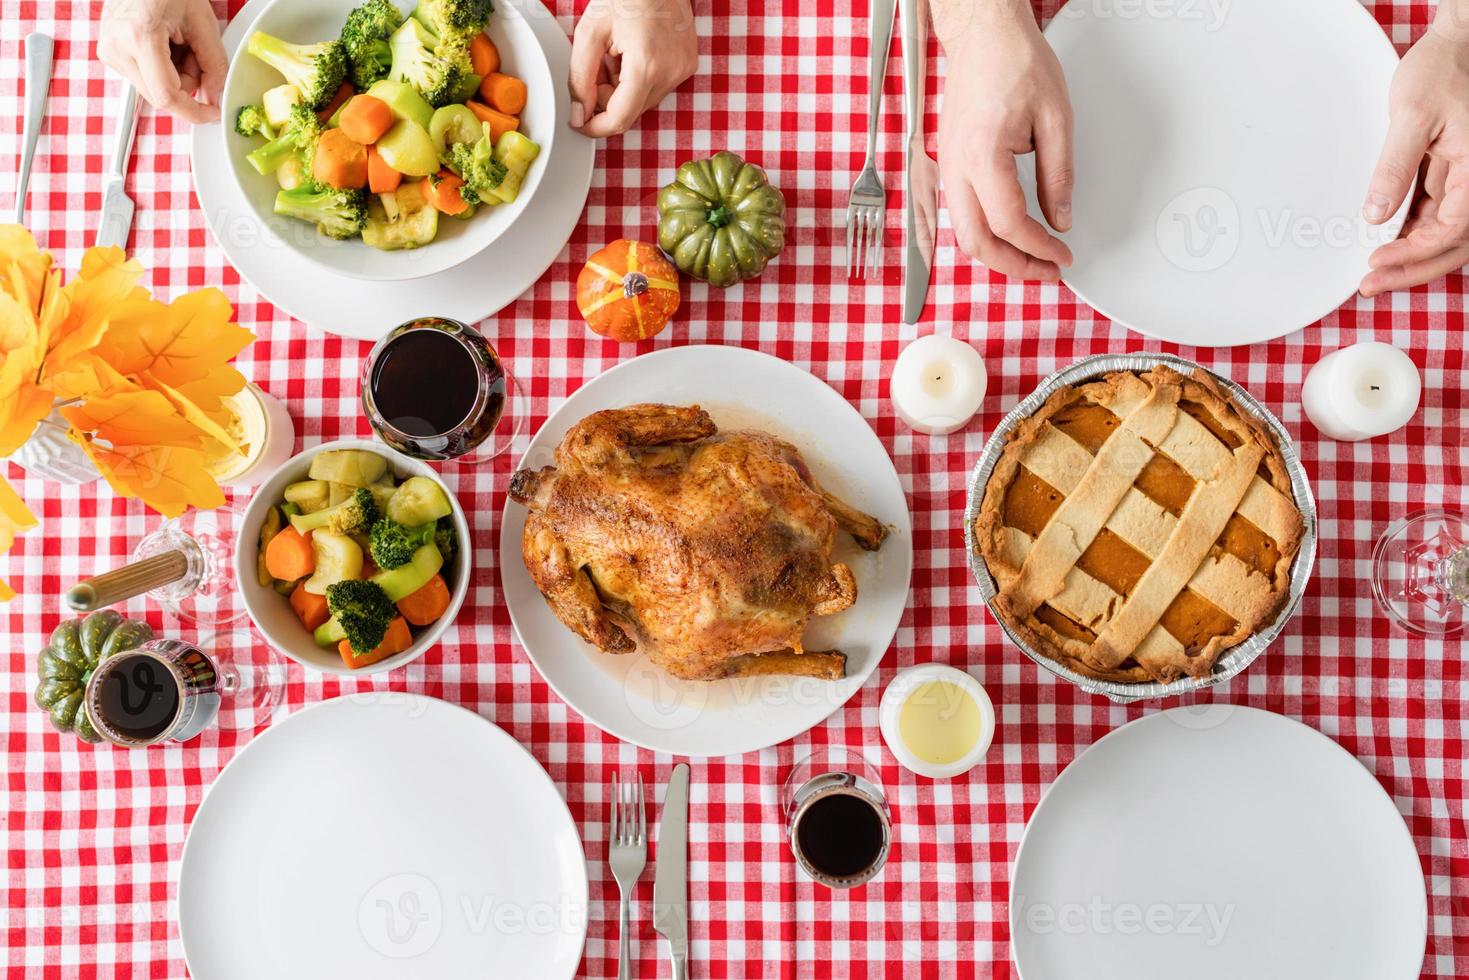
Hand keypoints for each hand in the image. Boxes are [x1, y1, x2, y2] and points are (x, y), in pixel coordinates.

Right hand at [98, 0, 226, 123]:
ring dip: (175, 75)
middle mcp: (116, 47)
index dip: (193, 111)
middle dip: (186, 83)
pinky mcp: (108, 51)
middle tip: (194, 53)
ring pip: (153, 88)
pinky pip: (143, 76)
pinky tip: (164, 43)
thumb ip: (214, 64)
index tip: (210, 114)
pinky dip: (162, 67)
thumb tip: (215, 95)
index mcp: (139, 37)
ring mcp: (108, 50)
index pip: (166, 96)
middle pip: (160, 95)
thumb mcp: (202, 21)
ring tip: (177, 41)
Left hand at [569, 0, 698, 138]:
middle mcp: (670, 73)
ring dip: (623, 88)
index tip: (580, 124)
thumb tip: (579, 114)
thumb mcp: (590, 33)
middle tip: (599, 65)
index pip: (620, 119)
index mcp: (646, 66)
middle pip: (630, 111)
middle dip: (607, 98)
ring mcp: (683, 70)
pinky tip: (634, 53)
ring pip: (643, 101)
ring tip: (618, 54)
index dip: (595, 127)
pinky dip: (639, 79)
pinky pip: (657, 87)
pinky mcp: (687, 65)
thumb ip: (580, 79)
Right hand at [936, 3, 1072, 280]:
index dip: (1039, 248)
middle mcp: (956, 167)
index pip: (1009, 223)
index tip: (1062, 254)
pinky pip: (960, 215)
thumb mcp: (1056, 118)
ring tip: (1029, 259)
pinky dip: (984, 235)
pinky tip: (1007, 236)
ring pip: (963, 234)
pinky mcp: (947, 165)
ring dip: (996, 255)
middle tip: (1045, 271)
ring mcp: (946, 167)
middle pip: (976, 243)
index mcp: (983, 154)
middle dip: (1013, 266)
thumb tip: (1061, 217)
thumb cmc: (1013, 61)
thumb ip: (1059, 175)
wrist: (983, 34)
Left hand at [1360, 27, 1468, 296]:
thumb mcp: (1412, 116)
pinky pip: (1437, 214)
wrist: (1457, 44)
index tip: (1376, 261)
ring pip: (1446, 233)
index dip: (1414, 252)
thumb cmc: (1442, 70)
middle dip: (1413, 269)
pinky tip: (1383, 243)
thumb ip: (1395, 167)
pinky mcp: (1452, 174)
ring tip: (1373, 273)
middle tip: (1370, 285)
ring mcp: (1466, 179)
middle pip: (1454, 244)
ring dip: (1411, 256)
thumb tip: (1375, 214)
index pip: (1452, 229)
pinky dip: (1412, 233)